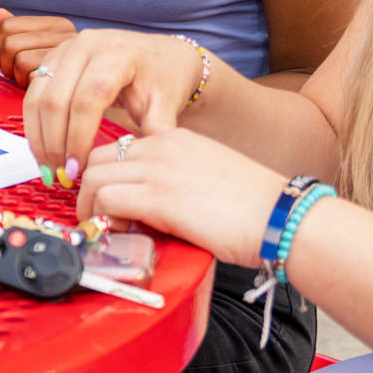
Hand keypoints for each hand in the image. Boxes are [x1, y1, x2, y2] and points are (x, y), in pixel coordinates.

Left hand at [0, 6, 78, 86]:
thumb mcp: (32, 50)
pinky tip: (40, 89)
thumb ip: (13, 31)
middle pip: (9, 43)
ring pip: (19, 60)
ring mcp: (69, 55)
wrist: (87, 102)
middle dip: (6, 65)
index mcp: (57, 25)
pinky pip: (33, 77)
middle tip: (18, 74)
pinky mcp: (69, 76)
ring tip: (30, 80)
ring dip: (18, 77)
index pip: (7, 25)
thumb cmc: (55, 76)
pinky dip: (30, 86)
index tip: (10, 60)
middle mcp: (66, 35)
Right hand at [19, 28, 204, 182]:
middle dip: (55, 144)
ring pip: (36, 99)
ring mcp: (64, 50)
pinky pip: (32, 95)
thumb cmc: (162, 77)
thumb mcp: (167, 103)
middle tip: (62, 174)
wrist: (159, 53)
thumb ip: (156, 132)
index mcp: (115, 54)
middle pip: (55, 100)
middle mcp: (85, 46)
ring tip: (50, 167)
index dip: (78, 138)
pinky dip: (35, 127)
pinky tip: (44, 150)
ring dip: (39, 138)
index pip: (87, 99)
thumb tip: (138, 161)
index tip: (80, 169)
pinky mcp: (51, 60)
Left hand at [70, 125, 288, 271]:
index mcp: (176, 140)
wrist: (283, 218)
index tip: (107, 200)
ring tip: (109, 228)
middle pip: (97, 158)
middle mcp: (163, 147)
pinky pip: (105, 200)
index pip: (118, 148)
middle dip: (89, 189)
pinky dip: (102, 219)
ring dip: (91, 206)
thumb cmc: (255, 209)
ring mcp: (159, 170)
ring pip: (94, 178)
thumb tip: (147, 207)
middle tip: (99, 216)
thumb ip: (173, 182)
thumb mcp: (206, 179)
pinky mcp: (158, 197)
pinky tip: (121, 232)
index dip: (105, 176)